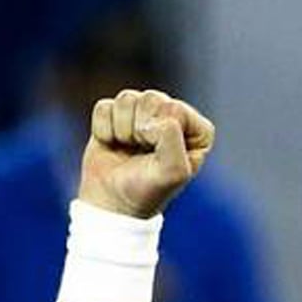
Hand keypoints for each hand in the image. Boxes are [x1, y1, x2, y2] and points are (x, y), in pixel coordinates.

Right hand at [77, 89, 214, 218]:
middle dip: (140, 129)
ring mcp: (144, 114)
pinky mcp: (116, 115)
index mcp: (197, 131)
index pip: (176, 109)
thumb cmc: (149, 190)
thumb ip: (172, 140)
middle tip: (142, 151)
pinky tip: (113, 144)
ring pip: (127, 98)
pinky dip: (104, 129)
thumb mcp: (172, 171)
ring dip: (122, 130)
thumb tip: (152, 119)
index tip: (157, 154)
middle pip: (152, 98)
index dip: (160, 131)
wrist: (114, 203)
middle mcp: (173, 117)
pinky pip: (104, 107)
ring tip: (129, 149)